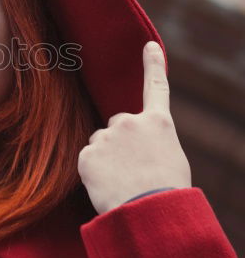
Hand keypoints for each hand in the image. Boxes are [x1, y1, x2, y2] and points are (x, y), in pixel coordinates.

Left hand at [77, 42, 191, 214]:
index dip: (152, 65)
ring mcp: (106, 136)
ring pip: (99, 144)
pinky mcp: (87, 154)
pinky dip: (93, 174)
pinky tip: (108, 186)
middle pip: (116, 127)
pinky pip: (87, 161)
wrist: (148, 211)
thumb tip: (140, 149)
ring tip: (121, 182)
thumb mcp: (171, 160)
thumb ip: (153, 144)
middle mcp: (130, 122)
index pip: (156, 88)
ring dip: (105, 159)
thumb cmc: (166, 193)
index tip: (149, 45)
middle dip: (118, 144)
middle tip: (130, 170)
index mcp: (158, 123)